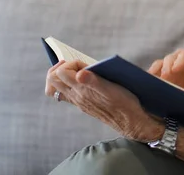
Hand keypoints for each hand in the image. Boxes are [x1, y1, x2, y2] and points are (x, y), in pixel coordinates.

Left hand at [45, 60, 162, 141]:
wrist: (130, 121)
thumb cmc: (123, 102)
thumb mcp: (111, 89)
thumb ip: (93, 80)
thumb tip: (79, 73)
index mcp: (81, 91)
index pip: (61, 72)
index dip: (72, 63)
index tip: (85, 63)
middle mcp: (76, 97)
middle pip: (53, 81)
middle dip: (60, 67)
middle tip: (75, 64)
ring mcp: (78, 101)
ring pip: (58, 88)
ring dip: (63, 76)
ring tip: (77, 70)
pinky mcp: (83, 104)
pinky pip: (67, 93)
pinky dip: (70, 83)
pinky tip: (83, 80)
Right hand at [148, 47, 183, 100]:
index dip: (183, 59)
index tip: (176, 69)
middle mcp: (181, 58)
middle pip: (173, 57)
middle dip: (168, 66)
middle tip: (166, 77)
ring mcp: (169, 64)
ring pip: (162, 63)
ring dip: (159, 72)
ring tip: (159, 82)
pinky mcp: (160, 72)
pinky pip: (154, 70)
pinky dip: (151, 75)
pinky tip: (149, 82)